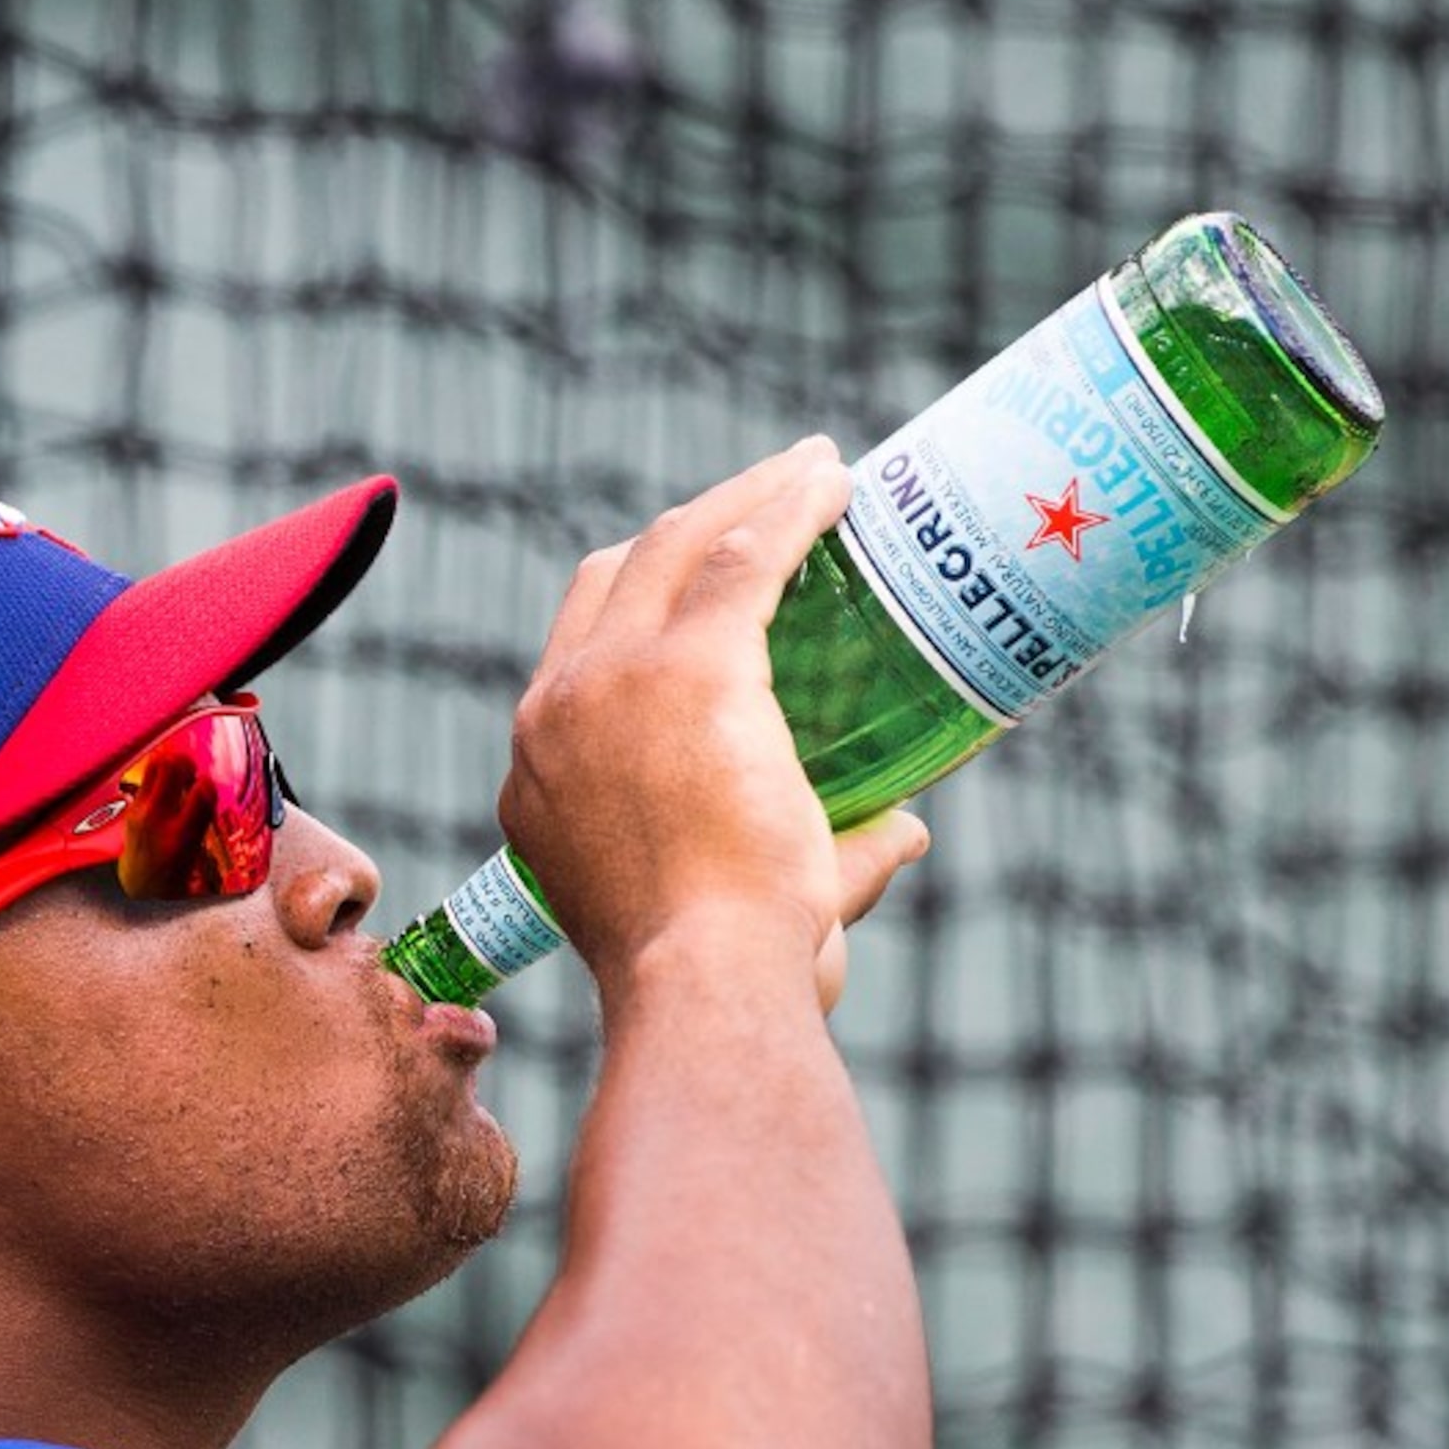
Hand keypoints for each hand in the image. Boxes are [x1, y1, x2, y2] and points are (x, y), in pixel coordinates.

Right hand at [499, 438, 927, 1006]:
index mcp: (541, 769)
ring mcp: (611, 682)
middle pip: (621, 572)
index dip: (649, 592)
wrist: (704, 977)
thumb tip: (907, 831)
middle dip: (696, 524)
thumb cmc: (721, 968)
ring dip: (747, 498)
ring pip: (676, 545)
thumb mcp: (737, 906)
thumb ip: (826, 858)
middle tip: (774, 500)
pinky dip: (789, 510)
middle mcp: (555, 711)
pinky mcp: (686, 668)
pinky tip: (835, 484)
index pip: (584, 643)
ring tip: (813, 471)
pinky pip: (743, 558)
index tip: (720, 568)